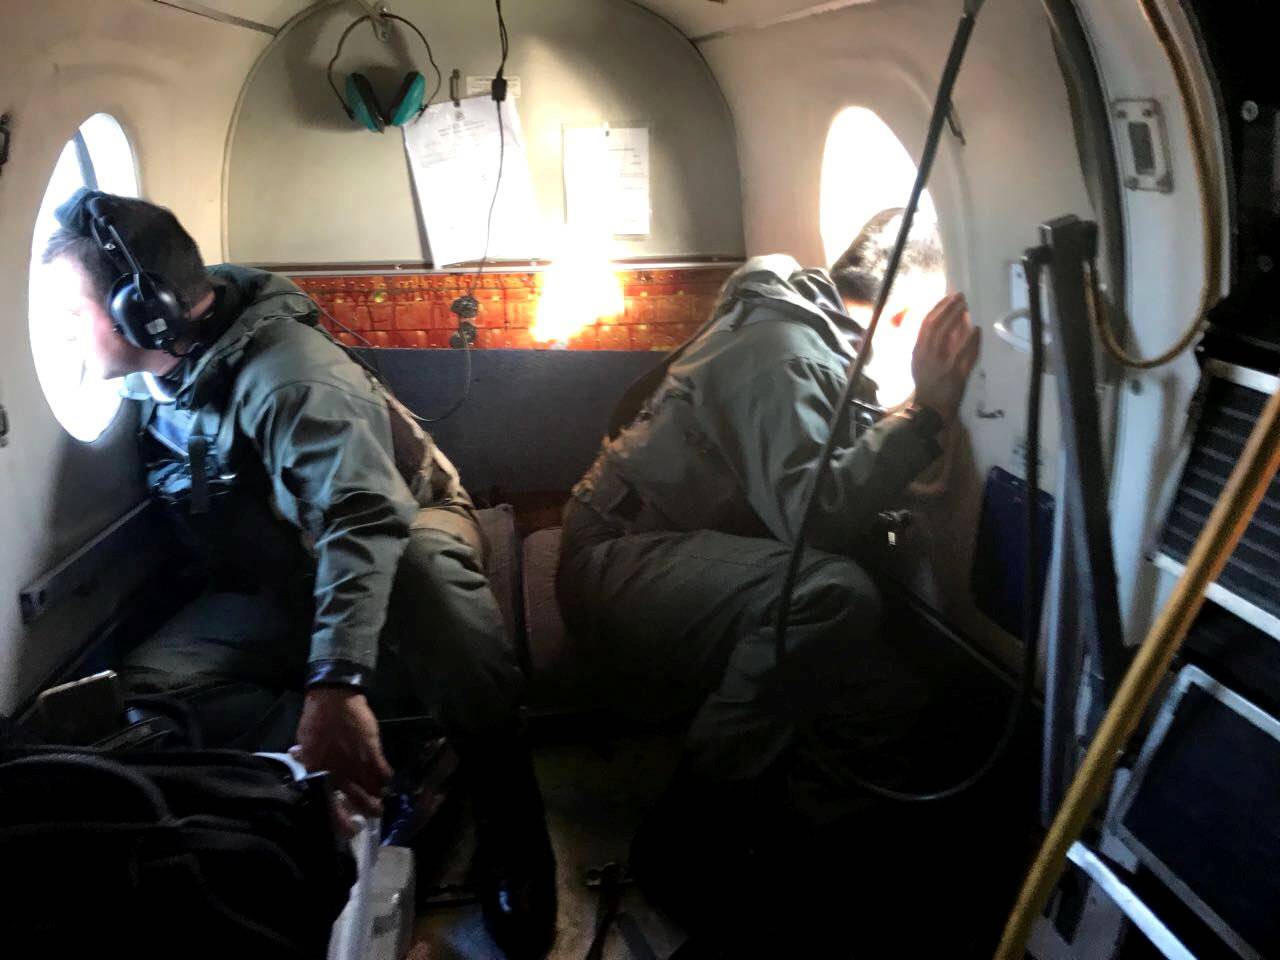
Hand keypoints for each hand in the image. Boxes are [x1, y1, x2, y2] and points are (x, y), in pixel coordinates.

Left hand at [293, 687, 391, 825]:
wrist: (334, 700)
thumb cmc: (315, 720)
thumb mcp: (304, 741)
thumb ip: (305, 756)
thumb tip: (299, 757)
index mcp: (320, 775)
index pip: (331, 807)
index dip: (341, 822)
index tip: (350, 828)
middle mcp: (340, 775)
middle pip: (359, 801)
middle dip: (369, 810)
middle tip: (375, 813)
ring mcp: (358, 764)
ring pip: (374, 789)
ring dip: (378, 795)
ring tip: (381, 797)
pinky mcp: (373, 752)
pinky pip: (384, 771)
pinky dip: (386, 776)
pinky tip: (387, 778)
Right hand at [911, 292, 980, 421]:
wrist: (930, 410)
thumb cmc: (927, 384)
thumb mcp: (920, 362)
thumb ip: (929, 344)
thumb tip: (945, 323)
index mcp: (917, 351)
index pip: (925, 324)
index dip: (937, 308)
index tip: (948, 298)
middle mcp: (926, 355)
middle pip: (936, 325)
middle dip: (948, 308)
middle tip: (960, 297)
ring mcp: (940, 364)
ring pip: (948, 334)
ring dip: (959, 318)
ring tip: (968, 308)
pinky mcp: (954, 373)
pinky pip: (965, 352)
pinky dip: (972, 339)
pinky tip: (977, 330)